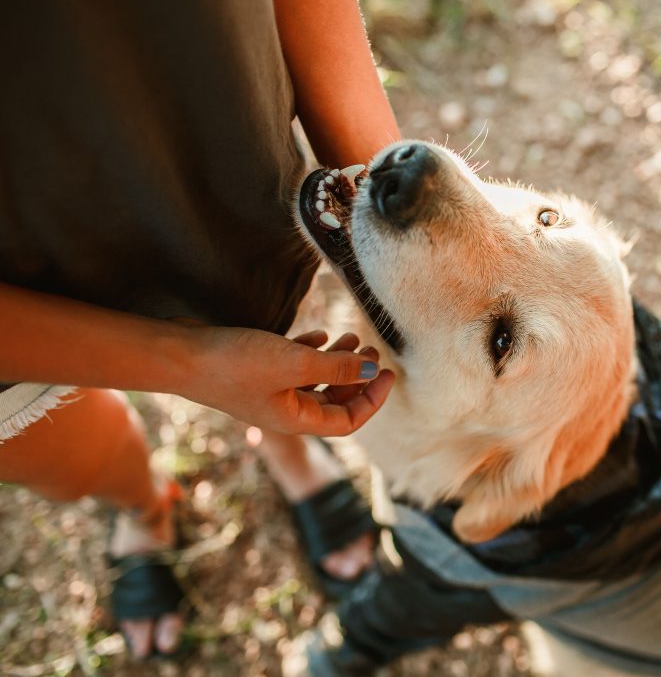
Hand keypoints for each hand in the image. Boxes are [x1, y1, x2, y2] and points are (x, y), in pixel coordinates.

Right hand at [182, 326, 393, 435]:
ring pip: (314, 382)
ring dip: (336, 362)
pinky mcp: (253, 373)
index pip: (348, 421)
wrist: (178, 354)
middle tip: (372, 349)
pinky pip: (292, 368)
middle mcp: (284, 411)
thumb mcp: (295, 363)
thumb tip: (372, 368)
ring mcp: (267, 392)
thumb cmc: (235, 363)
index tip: (388, 372)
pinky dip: (309, 353)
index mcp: (296, 420)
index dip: (372, 399)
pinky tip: (318, 334)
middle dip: (357, 377)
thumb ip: (336, 367)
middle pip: (334, 401)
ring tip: (351, 338)